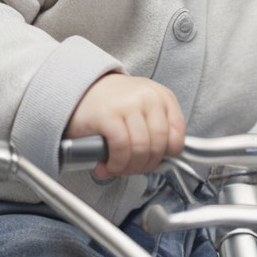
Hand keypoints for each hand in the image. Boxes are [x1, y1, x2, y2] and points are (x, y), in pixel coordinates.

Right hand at [66, 73, 185, 176]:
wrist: (79, 87)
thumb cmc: (112, 102)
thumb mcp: (143, 107)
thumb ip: (156, 128)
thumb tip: (161, 161)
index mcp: (162, 96)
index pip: (177, 136)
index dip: (164, 157)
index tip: (151, 163)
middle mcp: (148, 97)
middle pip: (158, 146)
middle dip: (144, 166)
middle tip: (130, 170)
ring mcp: (129, 104)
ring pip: (140, 149)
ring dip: (128, 168)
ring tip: (116, 168)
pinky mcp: (108, 115)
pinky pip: (121, 149)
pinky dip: (116, 163)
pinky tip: (107, 165)